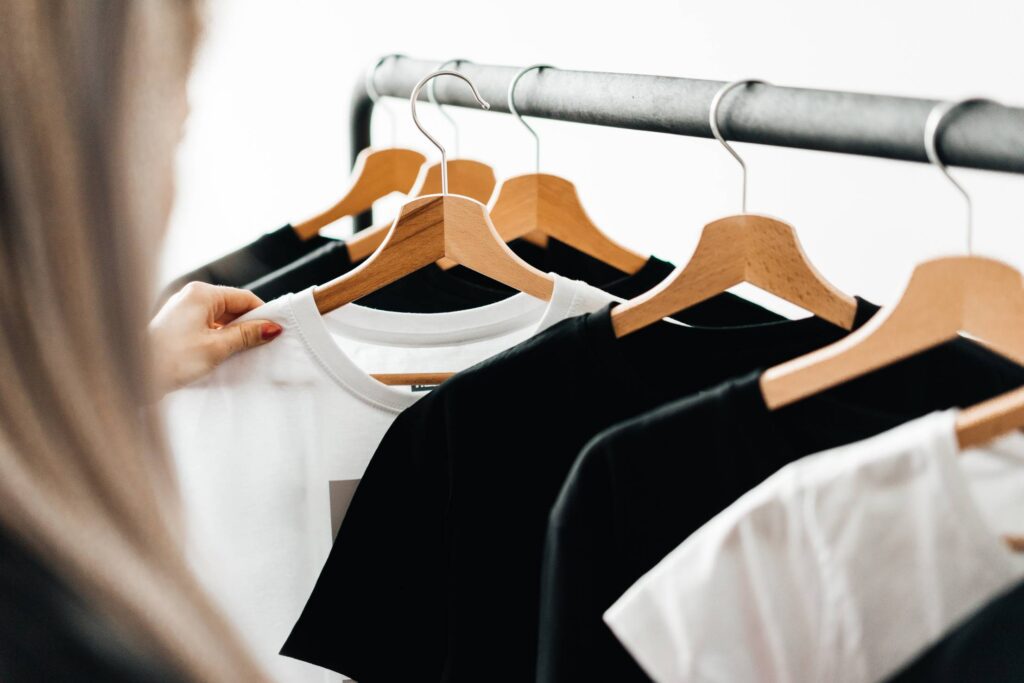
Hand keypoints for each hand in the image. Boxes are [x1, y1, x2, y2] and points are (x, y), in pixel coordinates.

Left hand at [150, 282, 282, 393]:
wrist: (135, 374)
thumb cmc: (170, 359)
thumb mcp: (216, 347)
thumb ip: (246, 335)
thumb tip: (271, 327)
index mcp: (201, 294)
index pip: (244, 298)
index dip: (262, 314)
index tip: (275, 331)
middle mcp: (191, 297)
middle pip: (232, 307)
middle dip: (247, 326)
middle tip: (262, 346)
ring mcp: (183, 310)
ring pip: (220, 318)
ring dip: (233, 335)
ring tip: (242, 354)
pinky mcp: (178, 325)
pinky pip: (208, 327)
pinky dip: (219, 339)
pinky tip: (224, 355)